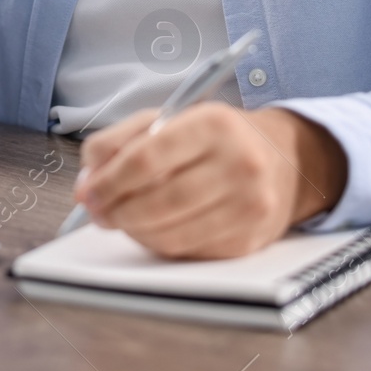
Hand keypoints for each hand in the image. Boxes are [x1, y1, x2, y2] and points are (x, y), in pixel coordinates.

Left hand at [72, 104, 347, 259]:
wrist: (283, 160)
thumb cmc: (215, 138)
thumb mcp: (168, 119)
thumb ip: (118, 142)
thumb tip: (87, 183)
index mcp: (214, 125)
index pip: (148, 158)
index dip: (109, 181)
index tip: (87, 193)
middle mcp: (239, 165)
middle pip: (159, 201)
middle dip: (117, 211)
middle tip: (97, 212)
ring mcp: (249, 206)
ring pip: (171, 234)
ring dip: (134, 231)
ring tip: (120, 220)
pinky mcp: (249, 240)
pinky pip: (189, 251)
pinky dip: (159, 244)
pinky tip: (151, 229)